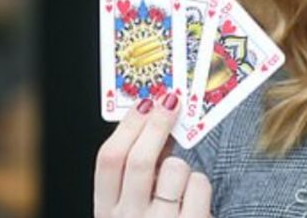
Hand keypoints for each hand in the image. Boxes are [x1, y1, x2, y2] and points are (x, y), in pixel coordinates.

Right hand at [94, 93, 212, 216]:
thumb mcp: (132, 209)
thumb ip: (138, 174)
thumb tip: (154, 120)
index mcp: (106, 213)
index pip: (107, 161)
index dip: (127, 126)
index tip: (143, 101)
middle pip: (140, 160)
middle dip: (157, 124)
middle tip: (171, 101)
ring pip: (175, 169)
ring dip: (181, 164)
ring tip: (178, 183)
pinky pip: (199, 184)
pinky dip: (199, 184)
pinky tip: (193, 201)